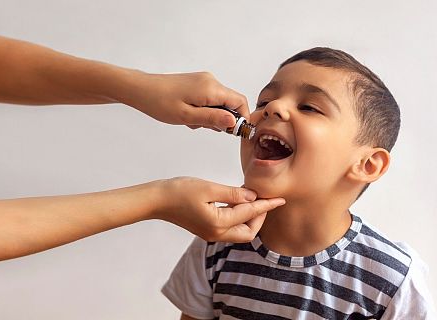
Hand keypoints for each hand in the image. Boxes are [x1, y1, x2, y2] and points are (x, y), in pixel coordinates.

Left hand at [119, 71, 249, 130]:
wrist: (141, 89)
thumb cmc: (159, 102)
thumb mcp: (187, 116)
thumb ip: (212, 118)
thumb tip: (234, 122)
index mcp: (211, 88)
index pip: (240, 102)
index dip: (242, 119)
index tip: (234, 133)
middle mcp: (211, 81)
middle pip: (231, 103)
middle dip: (223, 119)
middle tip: (204, 127)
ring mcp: (204, 81)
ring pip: (220, 102)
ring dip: (211, 115)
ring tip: (192, 121)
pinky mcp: (197, 83)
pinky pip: (210, 98)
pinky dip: (204, 110)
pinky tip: (189, 114)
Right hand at [152, 177, 284, 241]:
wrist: (157, 201)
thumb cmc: (179, 191)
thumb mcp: (209, 188)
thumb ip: (233, 193)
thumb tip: (252, 195)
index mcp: (219, 223)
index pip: (249, 214)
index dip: (266, 206)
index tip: (280, 199)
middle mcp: (216, 233)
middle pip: (248, 232)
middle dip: (260, 216)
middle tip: (265, 198)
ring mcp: (211, 233)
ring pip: (240, 231)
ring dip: (250, 217)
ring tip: (253, 197)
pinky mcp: (207, 229)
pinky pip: (230, 227)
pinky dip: (239, 216)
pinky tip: (239, 201)